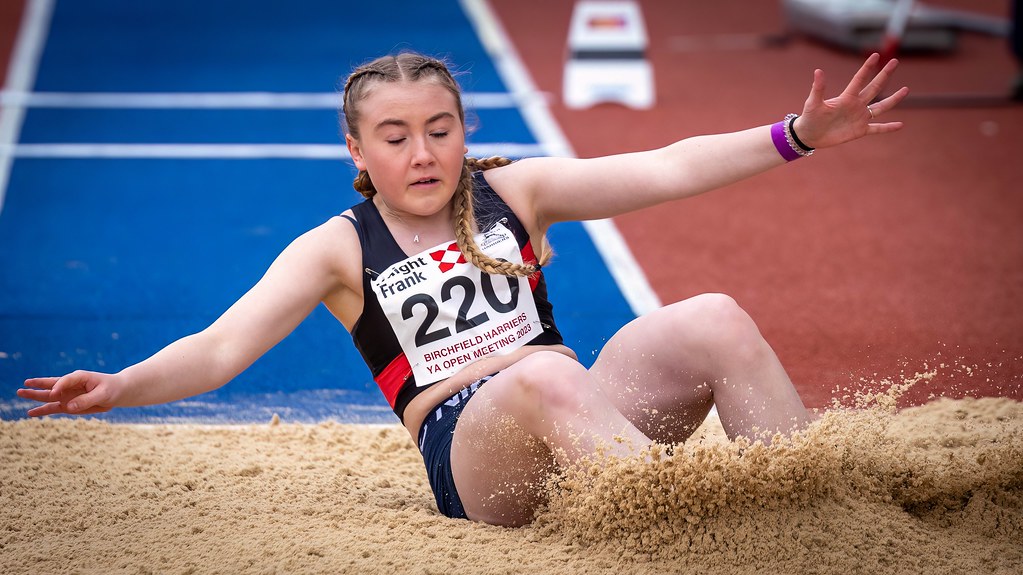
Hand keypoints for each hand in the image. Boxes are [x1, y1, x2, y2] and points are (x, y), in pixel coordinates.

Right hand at [18, 371, 118, 416]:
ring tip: (20, 393)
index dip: (58, 387)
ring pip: (49, 396)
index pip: (64, 380)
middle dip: (37, 385)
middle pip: (51, 385)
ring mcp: (68, 395)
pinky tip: (30, 413)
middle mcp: (70, 385)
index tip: (54, 394)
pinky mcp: (68, 405)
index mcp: (79, 377)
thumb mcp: (103, 394)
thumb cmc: (112, 389)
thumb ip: (86, 400)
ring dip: (35, 396)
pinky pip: (53, 408)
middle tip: (23, 385)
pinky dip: (42, 410)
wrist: (118, 392)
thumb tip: (69, 407)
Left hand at [792, 53, 908, 149]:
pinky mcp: (860, 130)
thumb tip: (818, 70)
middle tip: (894, 61)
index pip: (859, 79)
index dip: (867, 67)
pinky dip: (888, 127)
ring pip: (881, 107)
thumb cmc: (809, 118)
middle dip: (884, 75)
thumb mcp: (813, 103)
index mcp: (846, 97)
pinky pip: (877, 128)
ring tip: (906, 89)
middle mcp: (856, 105)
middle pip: (874, 88)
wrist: (809, 135)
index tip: (876, 55)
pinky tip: (900, 125)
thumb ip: (818, 88)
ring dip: (893, 99)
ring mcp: (860, 117)